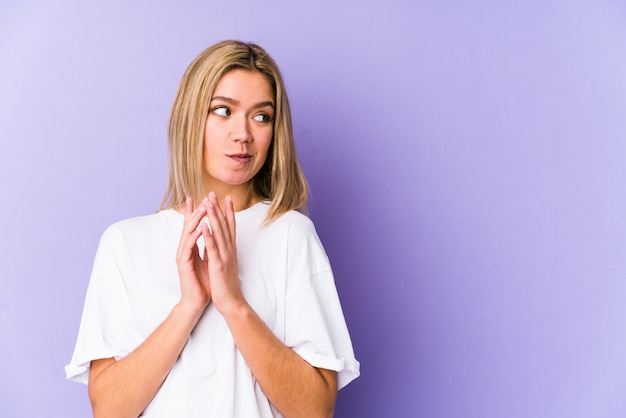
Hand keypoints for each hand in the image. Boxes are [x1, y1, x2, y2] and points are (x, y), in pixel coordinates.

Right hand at [175, 197, 211, 314]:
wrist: (196, 301)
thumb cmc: (202, 282)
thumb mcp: (206, 260)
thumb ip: (206, 248)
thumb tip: (210, 236)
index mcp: (191, 247)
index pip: (193, 226)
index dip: (196, 212)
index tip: (201, 197)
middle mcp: (185, 249)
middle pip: (189, 225)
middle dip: (196, 210)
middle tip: (203, 197)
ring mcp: (182, 255)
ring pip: (188, 233)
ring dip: (195, 220)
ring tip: (203, 208)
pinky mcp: (183, 263)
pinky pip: (188, 246)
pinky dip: (194, 236)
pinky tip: (199, 228)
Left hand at [203, 192, 245, 314]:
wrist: (232, 302)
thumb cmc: (227, 285)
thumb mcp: (226, 264)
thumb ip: (224, 252)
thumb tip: (222, 242)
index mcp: (231, 250)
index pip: (230, 227)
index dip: (228, 211)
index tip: (226, 198)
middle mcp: (230, 250)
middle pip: (224, 225)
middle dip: (218, 208)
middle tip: (213, 193)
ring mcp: (225, 257)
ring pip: (219, 233)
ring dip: (213, 217)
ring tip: (209, 203)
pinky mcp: (218, 265)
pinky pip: (212, 248)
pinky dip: (209, 236)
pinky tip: (204, 226)